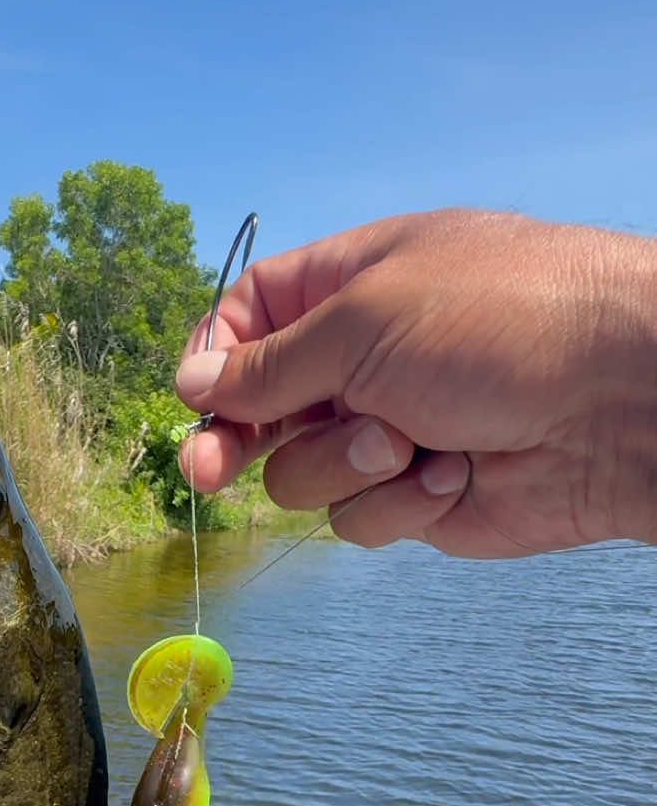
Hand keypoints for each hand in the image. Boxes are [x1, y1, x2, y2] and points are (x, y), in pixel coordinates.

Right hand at [175, 210, 656, 557]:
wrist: (619, 400)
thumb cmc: (504, 322)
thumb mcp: (364, 320)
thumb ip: (268, 363)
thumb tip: (190, 381)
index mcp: (351, 285)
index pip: (252, 319)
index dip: (215, 360)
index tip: (191, 400)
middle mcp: (364, 359)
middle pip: (261, 410)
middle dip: (239, 441)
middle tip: (209, 472)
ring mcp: (390, 431)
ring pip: (304, 477)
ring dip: (345, 467)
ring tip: (409, 440)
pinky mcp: (418, 497)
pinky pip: (360, 520)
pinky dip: (399, 503)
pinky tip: (454, 474)